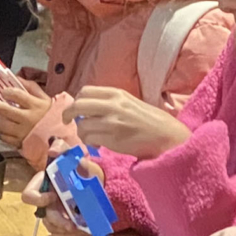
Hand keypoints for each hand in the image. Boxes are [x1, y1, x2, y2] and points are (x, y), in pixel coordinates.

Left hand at [0, 74, 52, 147]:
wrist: (61, 139)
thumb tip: (16, 78)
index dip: (7, 91)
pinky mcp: (21, 143)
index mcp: (35, 105)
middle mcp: (28, 118)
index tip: (1, 91)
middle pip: (3, 109)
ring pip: (1, 125)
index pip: (17, 94)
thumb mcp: (46, 99)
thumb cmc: (53, 117)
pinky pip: (5, 138)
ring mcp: (23, 132)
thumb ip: (32, 87)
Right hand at [19, 150, 81, 234]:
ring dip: (62, 227)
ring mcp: (54, 210)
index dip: (38, 199)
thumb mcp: (73, 154)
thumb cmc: (80, 165)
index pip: (29, 195)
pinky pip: (60, 230)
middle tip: (70, 222)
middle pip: (42, 214)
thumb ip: (62, 148)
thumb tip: (52, 151)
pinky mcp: (63, 219)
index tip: (53, 196)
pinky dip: (68, 230)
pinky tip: (79, 226)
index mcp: (43, 183)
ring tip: (76, 226)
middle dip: (55, 219)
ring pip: (51, 224)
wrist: (97, 179)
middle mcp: (46, 199)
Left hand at [69, 86, 190, 157]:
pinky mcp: (112, 138)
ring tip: (90, 137)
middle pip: (78, 105)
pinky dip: (89, 142)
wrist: (167, 136)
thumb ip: (110, 103)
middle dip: (69, 114)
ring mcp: (111, 122)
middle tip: (69, 121)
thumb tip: (90, 109)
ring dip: (82, 133)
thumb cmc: (152, 121)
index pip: (85, 91)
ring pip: (82, 125)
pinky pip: (90, 139)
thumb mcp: (130, 103)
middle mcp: (112, 105)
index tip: (77, 108)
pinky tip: (97, 144)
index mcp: (117, 93)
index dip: (77, 100)